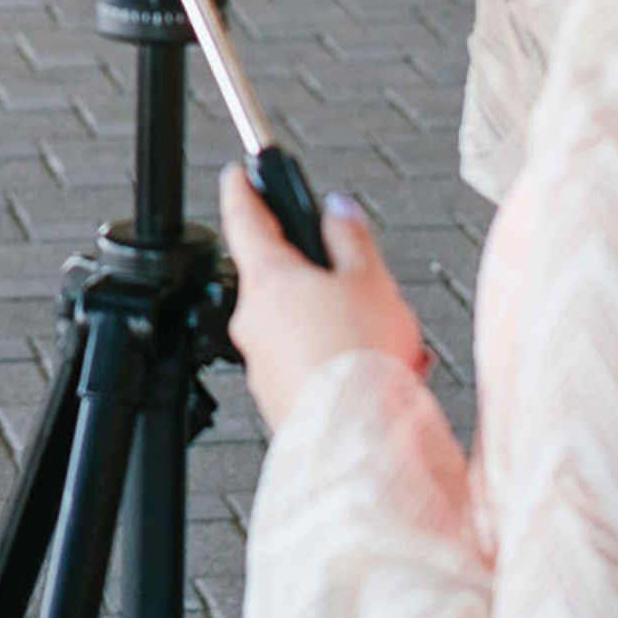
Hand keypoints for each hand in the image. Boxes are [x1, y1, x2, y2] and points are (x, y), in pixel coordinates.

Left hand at [220, 162, 425, 431]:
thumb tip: (336, 211)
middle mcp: (253, 318)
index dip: (242, 190)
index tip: (238, 175)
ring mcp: (261, 362)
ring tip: (380, 338)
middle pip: (277, 277)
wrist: (359, 442)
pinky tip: (370, 370)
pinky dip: (331, 359)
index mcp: (268, 278)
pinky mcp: (276, 398)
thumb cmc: (361, 357)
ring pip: (294, 324)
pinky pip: (302, 365)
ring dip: (330, 322)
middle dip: (314, 274)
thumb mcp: (371, 279)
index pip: (244, 219)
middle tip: (354, 276)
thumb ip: (350, 237)